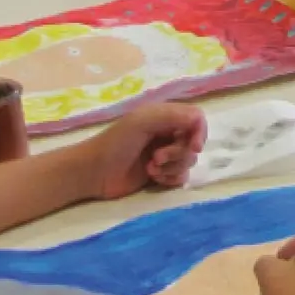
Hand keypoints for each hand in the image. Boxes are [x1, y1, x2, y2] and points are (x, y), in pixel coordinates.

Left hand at [85, 103, 206, 200]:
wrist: (95, 172)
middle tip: (156, 158)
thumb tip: (199, 121)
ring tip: (151, 169)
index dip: (200, 133)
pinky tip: (154, 178)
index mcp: (164, 116)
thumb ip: (174, 116)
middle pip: (194, 143)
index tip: (194, 147)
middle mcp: (167, 134)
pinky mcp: (161, 174)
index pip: (197, 119)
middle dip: (179, 153)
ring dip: (172, 167)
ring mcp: (165, 155)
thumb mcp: (143, 121)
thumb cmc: (116, 142)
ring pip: (188, 162)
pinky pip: (181, 177)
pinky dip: (170, 179)